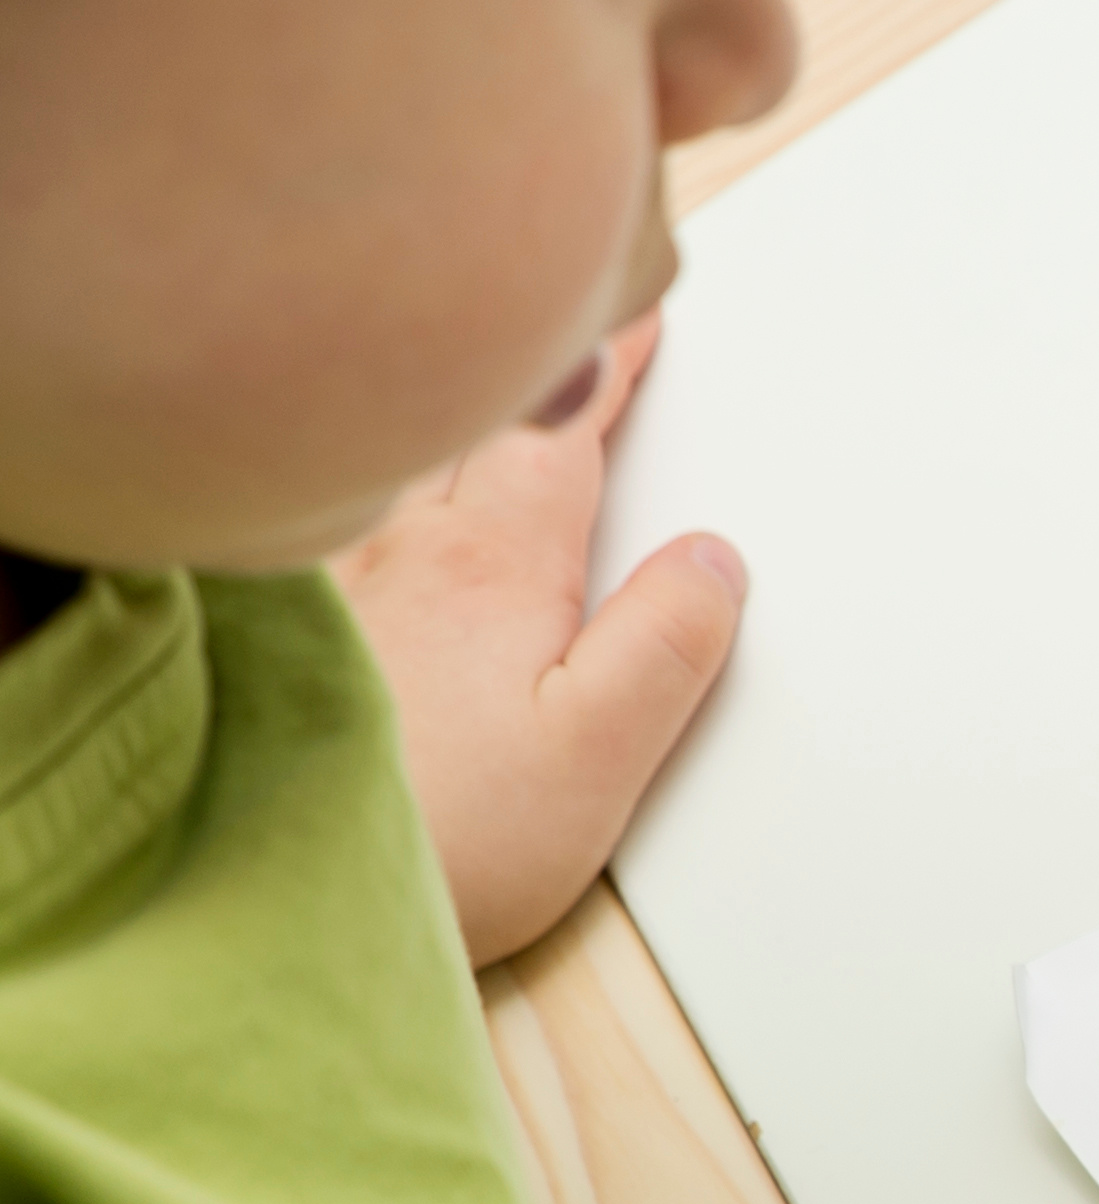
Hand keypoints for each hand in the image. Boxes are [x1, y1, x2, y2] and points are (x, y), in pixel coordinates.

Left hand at [332, 314, 744, 964]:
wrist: (279, 893)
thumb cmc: (446, 837)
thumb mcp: (597, 758)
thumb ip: (665, 649)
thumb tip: (713, 562)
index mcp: (495, 568)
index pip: (562, 430)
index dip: (607, 364)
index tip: (635, 311)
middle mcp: (400, 550)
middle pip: (468, 415)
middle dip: (522, 360)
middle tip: (560, 317)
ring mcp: (333, 580)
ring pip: (391, 450)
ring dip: (437, 401)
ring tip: (477, 375)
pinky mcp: (287, 625)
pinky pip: (334, 507)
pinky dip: (367, 469)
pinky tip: (371, 483)